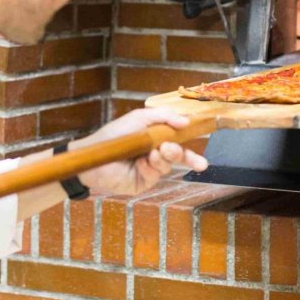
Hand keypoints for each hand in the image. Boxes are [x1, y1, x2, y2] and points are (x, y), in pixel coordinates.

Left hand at [77, 108, 207, 196]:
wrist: (94, 154)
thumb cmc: (115, 135)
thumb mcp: (140, 119)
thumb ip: (164, 117)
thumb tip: (187, 121)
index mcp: (156, 138)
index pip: (179, 140)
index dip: (192, 141)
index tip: (204, 140)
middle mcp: (155, 153)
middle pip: (179, 155)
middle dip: (182, 154)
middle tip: (172, 149)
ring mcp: (150, 169)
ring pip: (168, 164)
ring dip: (164, 158)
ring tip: (154, 153)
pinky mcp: (144, 182)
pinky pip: (156, 174)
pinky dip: (151, 167)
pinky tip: (141, 162)